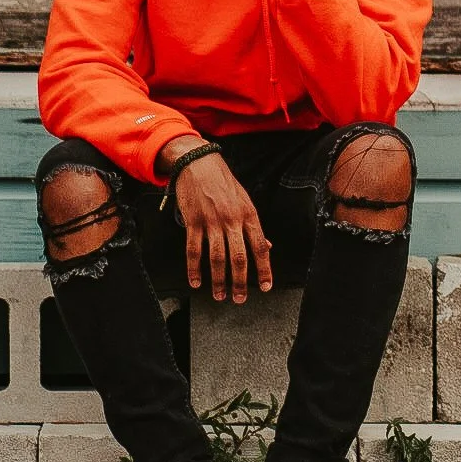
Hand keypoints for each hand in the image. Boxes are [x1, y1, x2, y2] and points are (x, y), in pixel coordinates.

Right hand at [169, 147, 272, 302]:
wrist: (198, 163)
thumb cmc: (223, 182)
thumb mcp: (245, 200)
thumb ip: (253, 225)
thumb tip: (267, 246)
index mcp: (248, 214)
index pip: (260, 246)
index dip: (264, 269)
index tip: (265, 286)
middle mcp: (231, 219)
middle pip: (238, 257)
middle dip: (240, 282)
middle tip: (239, 298)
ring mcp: (211, 221)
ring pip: (216, 258)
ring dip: (218, 280)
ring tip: (219, 295)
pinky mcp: (193, 221)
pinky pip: (194, 250)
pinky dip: (194, 268)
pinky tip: (196, 281)